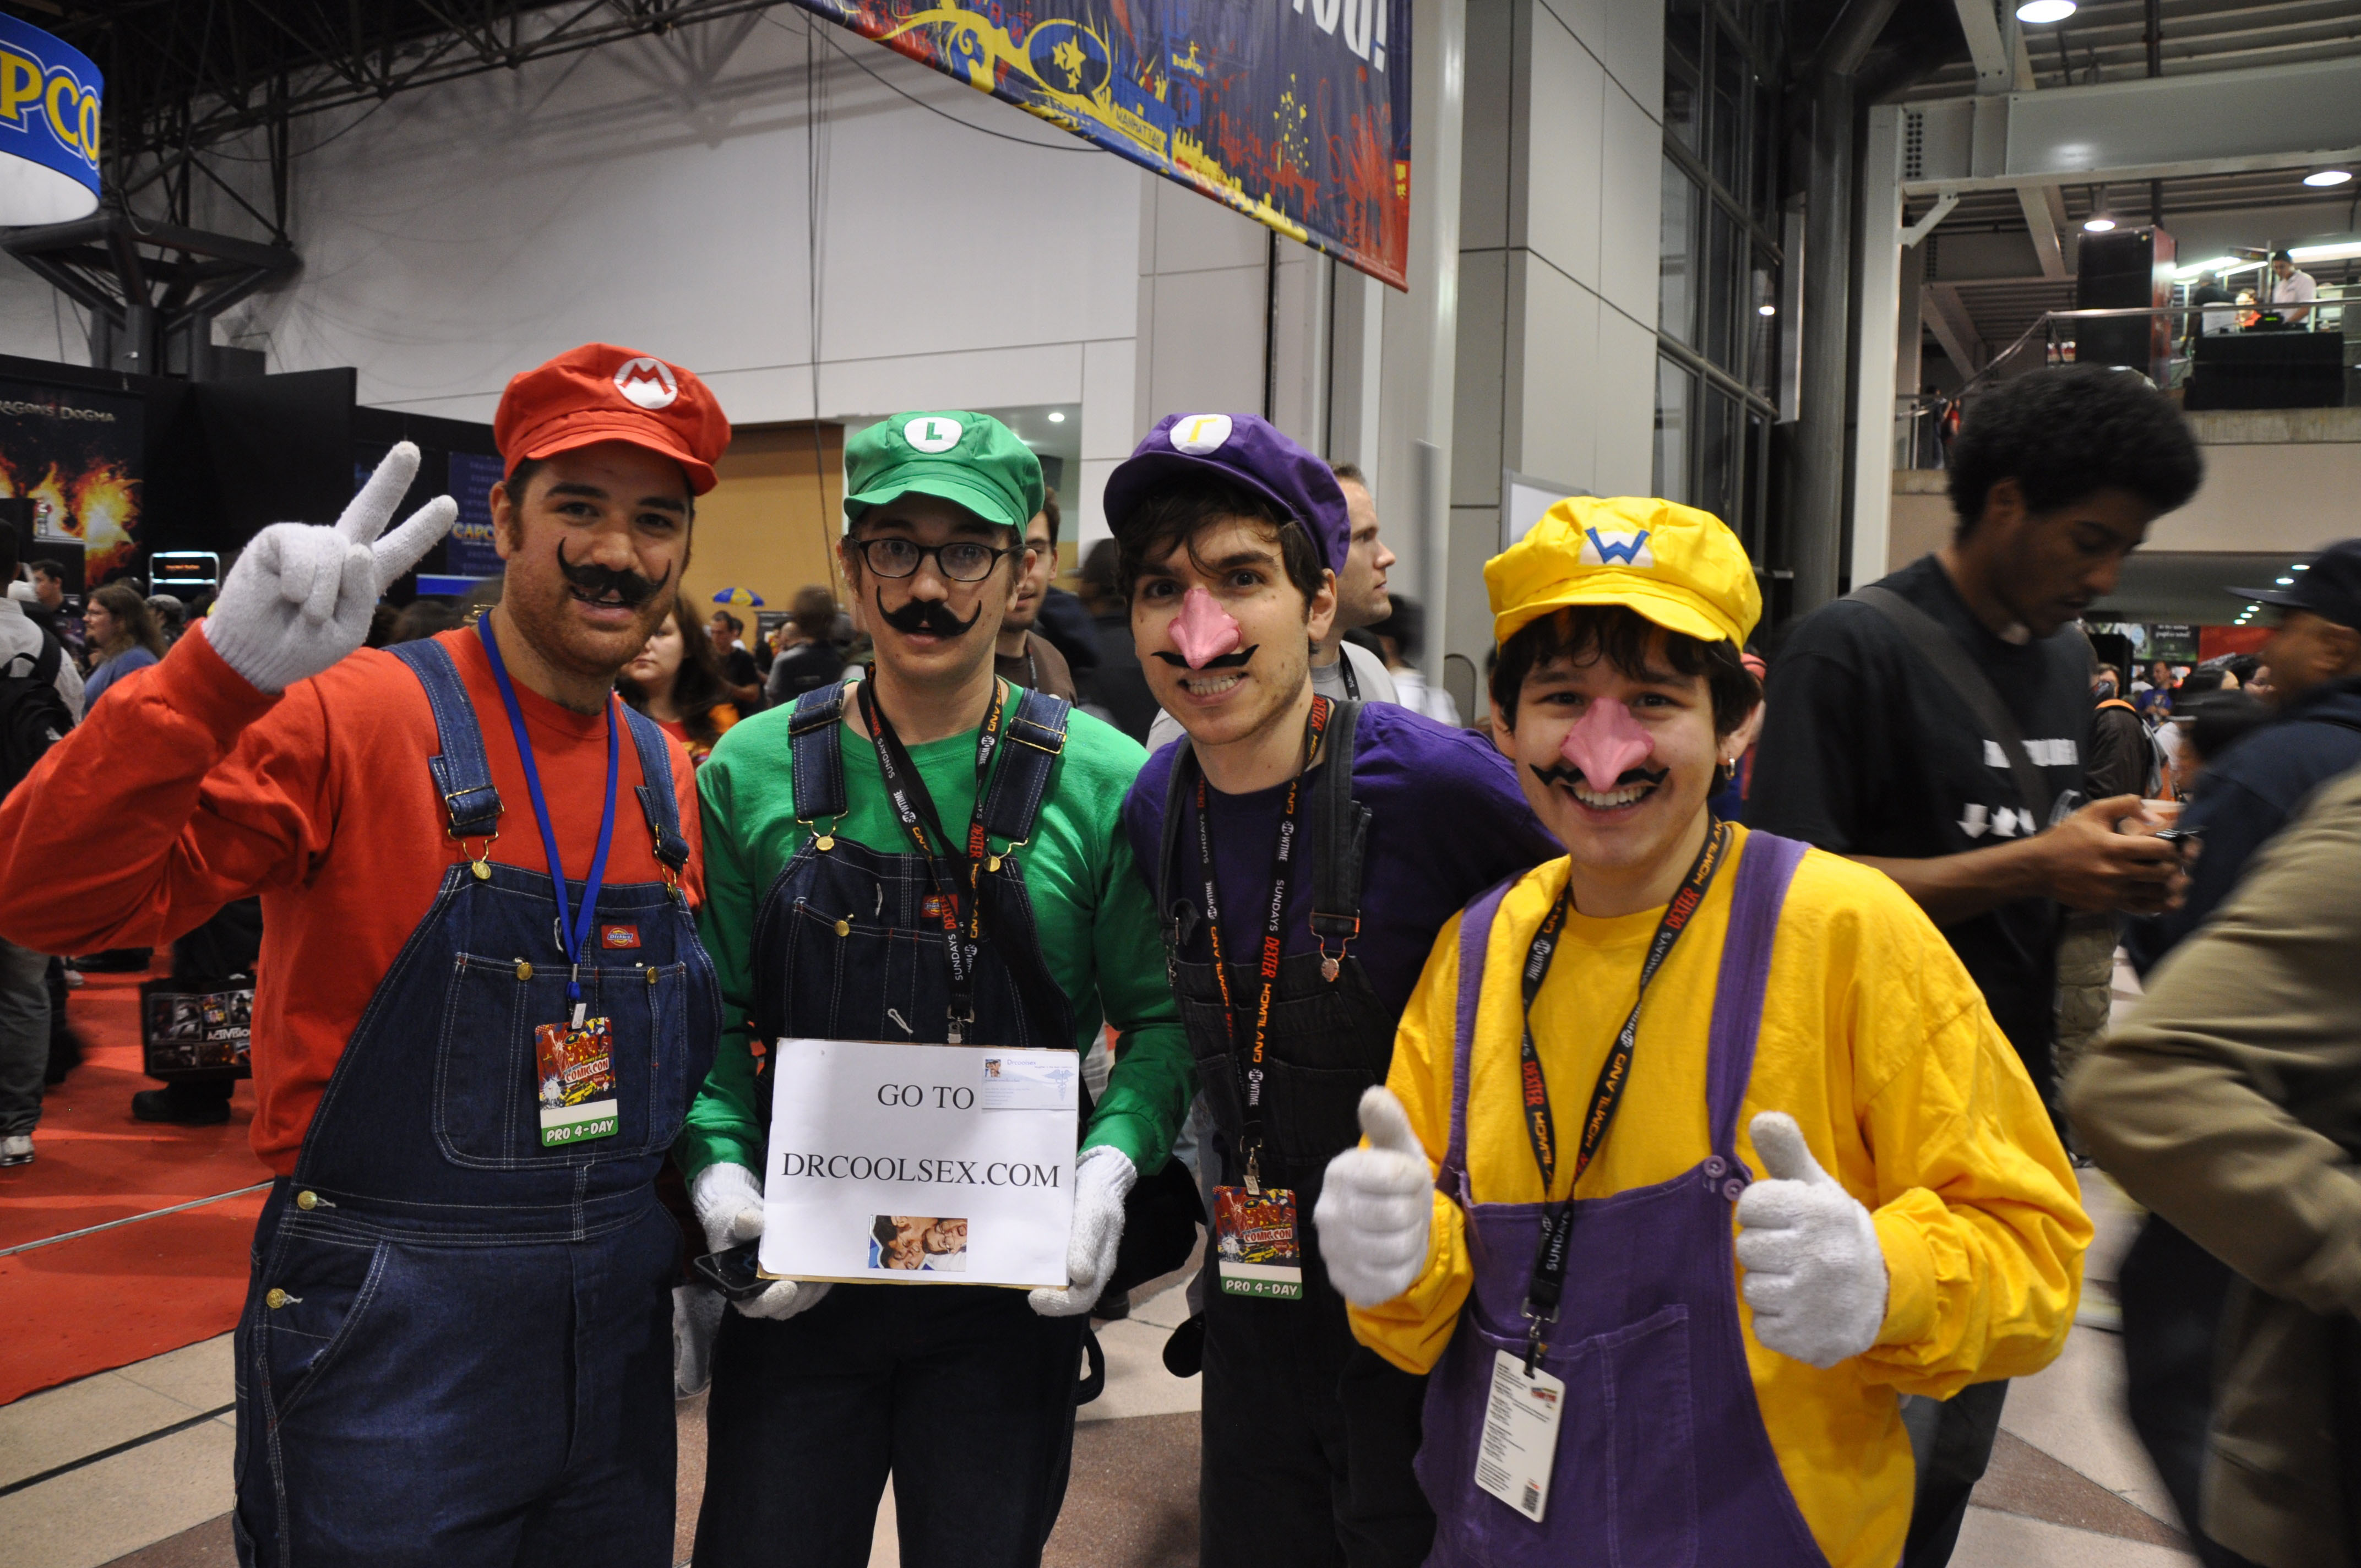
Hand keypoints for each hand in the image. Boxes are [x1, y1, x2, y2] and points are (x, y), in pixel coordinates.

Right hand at [202, 442, 456, 693]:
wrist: (255, 655)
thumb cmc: (303, 644)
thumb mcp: (349, 629)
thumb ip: (363, 592)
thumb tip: (356, 547)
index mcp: (365, 576)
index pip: (400, 548)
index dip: (423, 528)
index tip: (449, 504)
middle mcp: (340, 552)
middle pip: (370, 509)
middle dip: (390, 480)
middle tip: (410, 450)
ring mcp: (310, 543)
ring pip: (336, 549)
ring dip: (325, 590)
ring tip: (309, 613)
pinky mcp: (279, 538)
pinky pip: (304, 549)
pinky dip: (302, 579)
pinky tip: (289, 595)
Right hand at [688, 1161, 830, 1321]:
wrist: (748, 1220)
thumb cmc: (734, 1224)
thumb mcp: (733, 1220)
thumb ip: (743, 1225)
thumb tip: (748, 1220)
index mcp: (740, 1288)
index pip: (756, 1307)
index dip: (773, 1301)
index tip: (789, 1287)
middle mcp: (763, 1294)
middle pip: (786, 1307)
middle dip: (802, 1293)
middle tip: (814, 1275)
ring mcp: (783, 1289)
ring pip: (804, 1299)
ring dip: (816, 1285)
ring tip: (824, 1264)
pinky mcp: (801, 1282)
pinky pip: (816, 1287)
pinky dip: (824, 1277)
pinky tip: (831, 1260)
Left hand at [1030, 1146, 1135, 1317]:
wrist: (1094, 1174)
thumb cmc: (1097, 1193)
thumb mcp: (1093, 1212)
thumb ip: (1087, 1244)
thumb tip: (1081, 1278)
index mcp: (1101, 1265)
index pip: (1083, 1298)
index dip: (1059, 1305)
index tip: (1035, 1296)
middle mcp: (1089, 1267)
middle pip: (1070, 1297)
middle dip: (1048, 1300)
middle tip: (1026, 1293)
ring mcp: (1077, 1259)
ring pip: (1059, 1284)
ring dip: (1041, 1283)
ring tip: (1020, 1275)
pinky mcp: (1065, 1249)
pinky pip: (1052, 1265)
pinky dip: (1037, 1265)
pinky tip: (1022, 1258)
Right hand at [1313, 1087, 1433, 1307]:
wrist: (1386, 1235)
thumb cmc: (1395, 1185)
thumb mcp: (1398, 1150)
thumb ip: (1388, 1122)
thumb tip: (1372, 1093)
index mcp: (1340, 1171)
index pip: (1398, 1176)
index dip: (1415, 1180)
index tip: (1407, 1181)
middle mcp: (1327, 1210)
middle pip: (1398, 1215)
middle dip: (1414, 1213)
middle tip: (1404, 1209)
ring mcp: (1333, 1250)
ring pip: (1399, 1249)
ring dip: (1410, 1241)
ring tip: (1398, 1232)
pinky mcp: (1345, 1283)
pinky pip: (1393, 1280)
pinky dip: (1402, 1270)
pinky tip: (1390, 1258)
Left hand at [1734, 1112, 1886, 1368]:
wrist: (1881, 1291)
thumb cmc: (1832, 1231)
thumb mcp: (1816, 1185)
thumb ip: (1787, 1150)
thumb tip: (1761, 1118)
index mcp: (1820, 1211)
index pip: (1751, 1204)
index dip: (1762, 1211)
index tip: (1785, 1218)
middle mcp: (1820, 1255)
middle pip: (1747, 1248)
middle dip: (1765, 1249)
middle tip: (1793, 1252)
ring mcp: (1815, 1301)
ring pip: (1752, 1289)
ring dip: (1770, 1287)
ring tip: (1798, 1281)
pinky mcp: (1810, 1340)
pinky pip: (1763, 1327)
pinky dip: (1777, 1322)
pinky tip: (1801, 1310)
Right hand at [2035, 795, 2183, 914]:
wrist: (2038, 868)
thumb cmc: (2066, 837)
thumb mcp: (2092, 812)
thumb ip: (2125, 804)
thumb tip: (2153, 813)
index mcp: (2115, 848)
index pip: (2161, 850)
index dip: (2175, 848)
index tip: (2174, 846)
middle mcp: (2117, 873)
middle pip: (2164, 874)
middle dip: (2174, 867)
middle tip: (2174, 863)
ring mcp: (2113, 893)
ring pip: (2156, 895)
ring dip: (2169, 887)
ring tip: (2173, 880)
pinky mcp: (2108, 906)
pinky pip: (2141, 908)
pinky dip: (2156, 903)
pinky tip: (2162, 898)